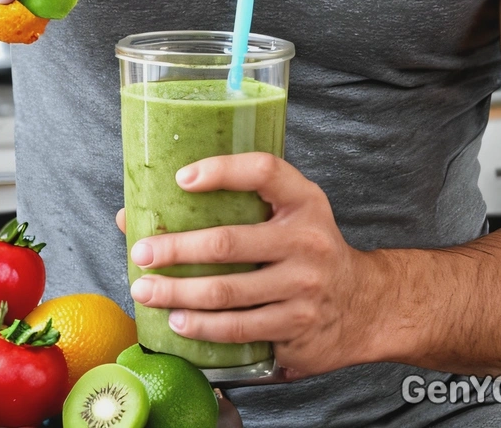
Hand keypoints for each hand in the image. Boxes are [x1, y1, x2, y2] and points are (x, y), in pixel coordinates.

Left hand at [125, 153, 381, 377]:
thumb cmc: (306, 247)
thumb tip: (137, 213)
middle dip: (176, 250)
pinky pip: (240, 330)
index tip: (182, 177)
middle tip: (142, 254)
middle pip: (229, 242)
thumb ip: (232, 204)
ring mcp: (303, 288)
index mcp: (303, 201)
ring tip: (147, 291)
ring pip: (227, 293)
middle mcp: (307, 241)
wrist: (363, 304)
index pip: (263, 171)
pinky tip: (179, 323)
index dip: (222, 170)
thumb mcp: (287, 212)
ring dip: (179, 294)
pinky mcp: (296, 328)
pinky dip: (203, 328)